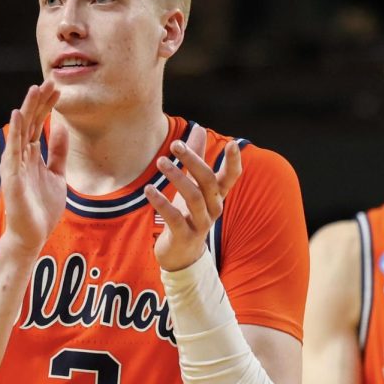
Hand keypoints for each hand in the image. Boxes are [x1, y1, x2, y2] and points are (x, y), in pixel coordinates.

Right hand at [0, 81, 67, 255]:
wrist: (32, 235)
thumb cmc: (41, 208)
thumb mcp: (56, 175)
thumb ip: (57, 153)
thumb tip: (60, 128)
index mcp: (31, 155)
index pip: (38, 124)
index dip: (47, 106)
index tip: (58, 89)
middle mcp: (20, 156)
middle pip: (29, 122)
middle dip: (40, 101)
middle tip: (50, 80)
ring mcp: (14, 165)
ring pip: (21, 131)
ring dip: (27, 109)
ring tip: (34, 89)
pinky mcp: (12, 176)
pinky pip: (13, 150)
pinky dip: (15, 132)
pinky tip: (18, 115)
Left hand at [145, 126, 242, 271]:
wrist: (182, 255)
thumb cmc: (188, 214)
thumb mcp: (193, 185)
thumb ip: (197, 157)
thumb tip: (199, 129)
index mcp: (217, 195)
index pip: (231, 177)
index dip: (233, 162)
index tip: (232, 143)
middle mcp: (213, 208)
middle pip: (209, 181)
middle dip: (193, 161)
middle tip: (175, 144)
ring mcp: (200, 224)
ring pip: (193, 197)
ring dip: (177, 177)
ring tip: (160, 162)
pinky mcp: (184, 236)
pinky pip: (175, 217)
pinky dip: (162, 202)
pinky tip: (149, 190)